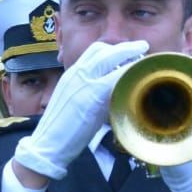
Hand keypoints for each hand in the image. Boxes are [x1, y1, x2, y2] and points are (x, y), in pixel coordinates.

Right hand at [13, 40, 148, 180]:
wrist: (47, 144)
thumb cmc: (60, 129)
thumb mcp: (71, 101)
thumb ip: (86, 90)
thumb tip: (107, 90)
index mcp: (70, 75)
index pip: (93, 52)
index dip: (112, 49)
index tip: (126, 51)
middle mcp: (76, 74)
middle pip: (103, 50)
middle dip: (126, 47)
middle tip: (142, 47)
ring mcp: (84, 83)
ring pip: (111, 58)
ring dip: (131, 56)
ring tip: (144, 61)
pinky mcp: (93, 96)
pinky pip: (117, 77)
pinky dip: (130, 73)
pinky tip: (140, 77)